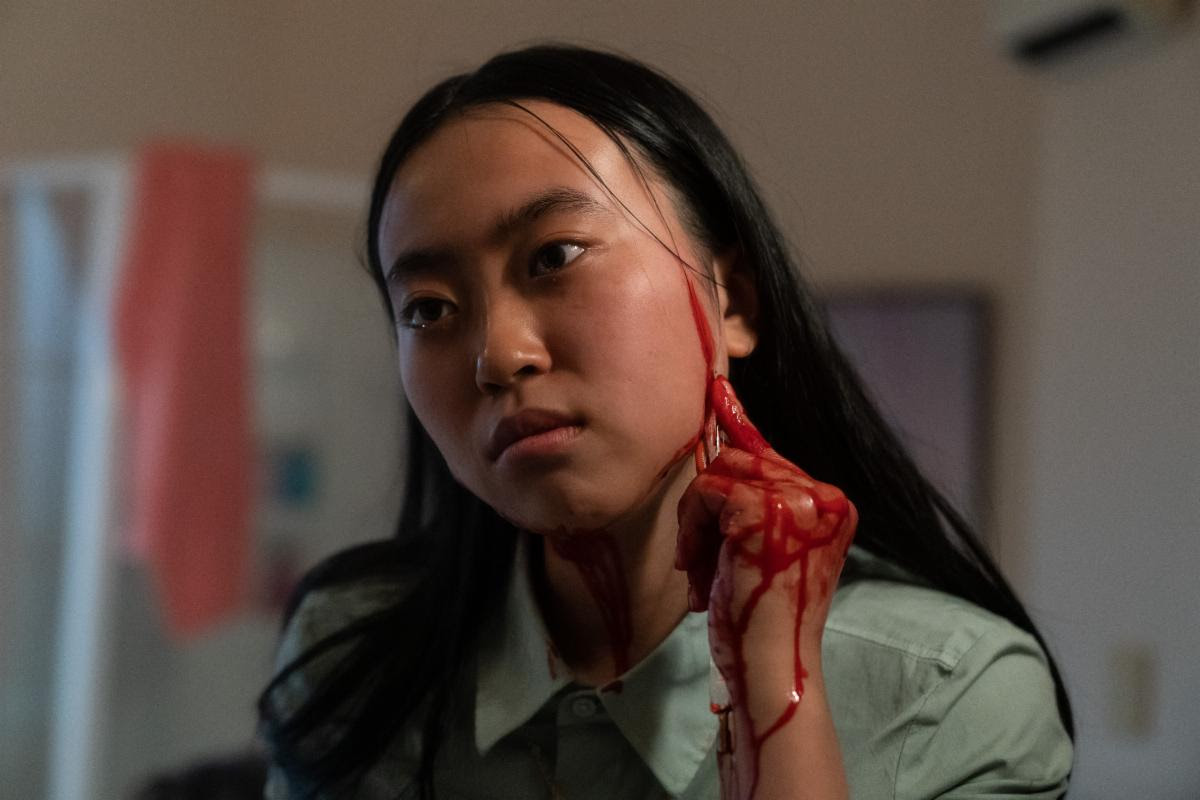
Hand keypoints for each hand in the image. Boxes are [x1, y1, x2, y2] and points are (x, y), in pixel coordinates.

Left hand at [676, 377, 856, 751]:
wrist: (772, 664)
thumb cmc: (761, 619)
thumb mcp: (761, 552)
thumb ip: (751, 504)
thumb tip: (717, 447)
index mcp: (831, 505)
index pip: (772, 454)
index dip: (740, 425)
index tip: (719, 392)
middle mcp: (823, 496)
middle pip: (740, 460)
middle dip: (706, 508)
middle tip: (699, 560)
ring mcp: (799, 499)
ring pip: (719, 473)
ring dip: (696, 524)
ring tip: (702, 571)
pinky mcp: (765, 508)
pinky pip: (705, 493)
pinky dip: (691, 531)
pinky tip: (699, 570)